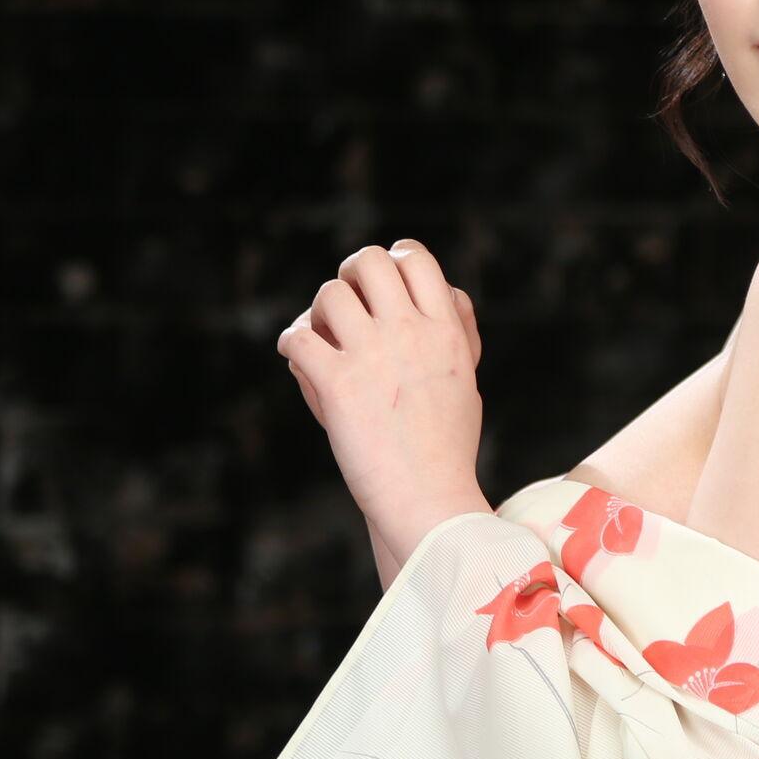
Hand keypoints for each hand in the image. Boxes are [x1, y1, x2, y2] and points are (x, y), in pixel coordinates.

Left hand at [278, 239, 490, 567]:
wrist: (430, 500)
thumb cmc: (447, 448)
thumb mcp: (467, 380)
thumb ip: (457, 332)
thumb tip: (447, 291)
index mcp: (446, 331)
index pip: (416, 258)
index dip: (393, 258)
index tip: (381, 284)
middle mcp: (411, 334)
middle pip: (368, 261)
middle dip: (350, 275)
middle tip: (344, 303)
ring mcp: (373, 356)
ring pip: (330, 294)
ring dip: (318, 310)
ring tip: (320, 336)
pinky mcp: (339, 384)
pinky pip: (298, 338)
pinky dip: (291, 342)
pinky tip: (297, 358)